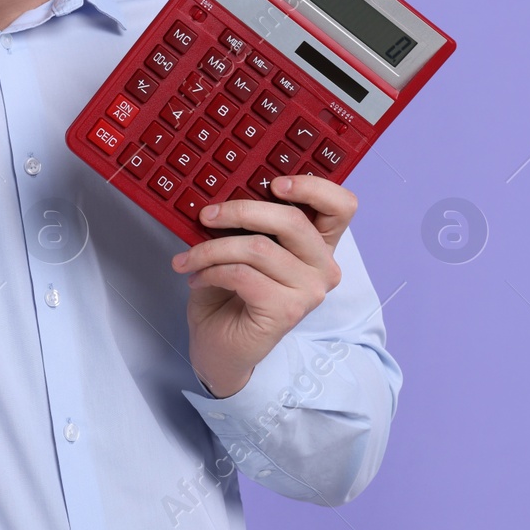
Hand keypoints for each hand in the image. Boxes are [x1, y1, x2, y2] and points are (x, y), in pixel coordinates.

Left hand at [169, 174, 357, 397]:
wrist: (218, 347)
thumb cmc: (229, 293)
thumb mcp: (241, 248)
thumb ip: (248, 222)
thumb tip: (221, 194)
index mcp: (316, 244)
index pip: (340, 206)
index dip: (313, 186)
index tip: (274, 183)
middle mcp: (323, 267)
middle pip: (291, 219)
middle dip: (239, 211)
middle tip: (205, 216)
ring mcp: (309, 291)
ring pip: (257, 247)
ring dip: (211, 249)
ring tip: (190, 259)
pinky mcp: (287, 311)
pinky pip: (242, 274)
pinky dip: (210, 271)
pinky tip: (197, 279)